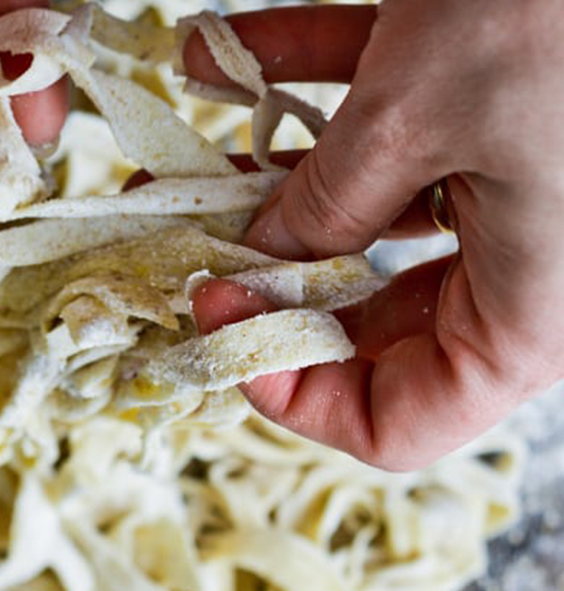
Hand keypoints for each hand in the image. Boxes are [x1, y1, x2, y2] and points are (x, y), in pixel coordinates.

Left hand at [187, 1, 563, 468]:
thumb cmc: (560, 7)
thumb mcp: (419, 112)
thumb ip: (328, 202)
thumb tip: (255, 258)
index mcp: (523, 322)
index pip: (395, 425)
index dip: (292, 394)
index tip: (221, 322)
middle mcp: (521, 277)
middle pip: (370, 332)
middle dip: (270, 288)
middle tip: (193, 253)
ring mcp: (512, 199)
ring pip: (370, 226)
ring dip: (276, 190)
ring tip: (187, 162)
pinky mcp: (500, 124)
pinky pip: (399, 136)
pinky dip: (316, 96)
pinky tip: (226, 52)